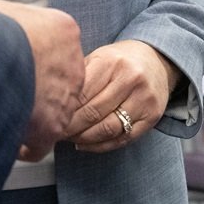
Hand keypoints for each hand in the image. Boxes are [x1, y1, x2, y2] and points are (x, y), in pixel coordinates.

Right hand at [0, 0, 83, 159]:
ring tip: (6, 120)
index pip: (54, 48)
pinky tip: (8, 144)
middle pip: (57, 80)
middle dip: (37, 89)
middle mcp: (72, 64)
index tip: (16, 67)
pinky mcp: (53, 126)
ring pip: (53, 111)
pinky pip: (43, 142)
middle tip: (11, 94)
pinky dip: (26, 145)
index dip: (33, 60)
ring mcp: (66, 97)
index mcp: (63, 31)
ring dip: (32, 117)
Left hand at [61, 39, 178, 151]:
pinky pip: (122, 139)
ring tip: (68, 138)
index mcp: (112, 62)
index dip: (62, 110)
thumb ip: (79, 77)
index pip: (81, 94)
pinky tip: (85, 143)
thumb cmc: (120, 60)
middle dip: (69, 127)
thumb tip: (50, 100)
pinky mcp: (152, 117)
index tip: (47, 119)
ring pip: (108, 129)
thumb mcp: (99, 58)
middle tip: (53, 132)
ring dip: (83, 138)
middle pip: (93, 113)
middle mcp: (131, 79)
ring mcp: (144, 99)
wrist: (156, 60)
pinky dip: (100, 146)